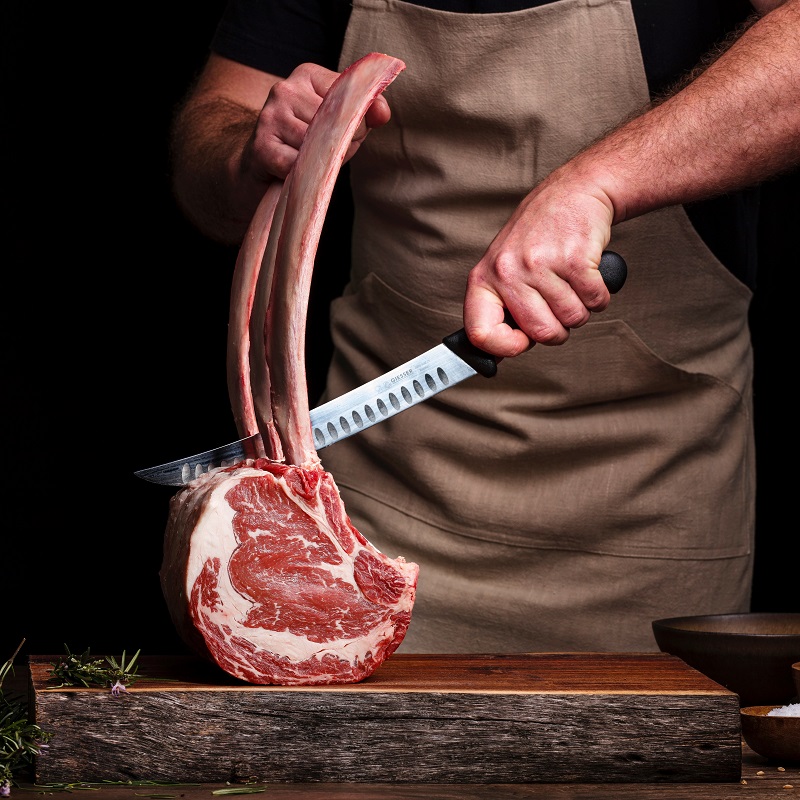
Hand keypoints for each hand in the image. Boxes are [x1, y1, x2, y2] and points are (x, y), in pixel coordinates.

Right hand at [241, 62, 391, 182]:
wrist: (257, 168)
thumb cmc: (304, 145)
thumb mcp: (337, 125)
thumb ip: (364, 115)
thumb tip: (382, 112)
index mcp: (307, 75)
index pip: (349, 96)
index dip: (357, 123)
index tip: (346, 135)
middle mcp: (285, 89)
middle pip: (334, 122)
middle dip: (342, 146)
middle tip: (325, 156)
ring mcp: (270, 116)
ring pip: (317, 145)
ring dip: (321, 163)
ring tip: (309, 164)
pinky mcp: (261, 146)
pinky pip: (298, 165)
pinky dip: (303, 175)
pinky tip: (294, 173)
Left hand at [463, 164, 616, 356]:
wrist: (574, 192)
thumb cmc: (540, 236)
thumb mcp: (504, 267)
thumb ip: (502, 306)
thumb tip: (498, 354)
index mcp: (484, 278)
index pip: (480, 333)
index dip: (505, 347)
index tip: (521, 343)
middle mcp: (508, 271)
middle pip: (541, 333)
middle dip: (558, 329)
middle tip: (557, 306)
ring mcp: (540, 264)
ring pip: (572, 320)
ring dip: (581, 309)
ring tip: (571, 282)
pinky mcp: (574, 259)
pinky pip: (595, 301)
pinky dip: (599, 295)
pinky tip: (587, 274)